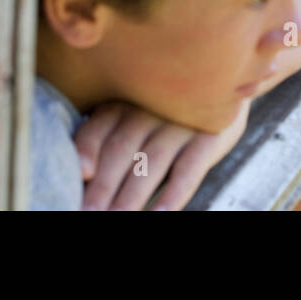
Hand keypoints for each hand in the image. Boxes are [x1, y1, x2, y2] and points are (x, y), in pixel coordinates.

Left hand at [74, 99, 248, 209]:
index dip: (87, 150)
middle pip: (121, 150)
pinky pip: (190, 168)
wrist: (220, 81)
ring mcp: (181, 122)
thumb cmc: (160, 109)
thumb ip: (105, 135)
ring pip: (152, 162)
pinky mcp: (210, 137)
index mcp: (123, 101)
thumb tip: (81, 172)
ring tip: (117, 219)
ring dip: (132, 196)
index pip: (99, 127)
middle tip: (89, 211)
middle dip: (104, 186)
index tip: (80, 174)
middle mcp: (150, 108)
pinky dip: (175, 193)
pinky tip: (161, 214)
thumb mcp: (131, 111)